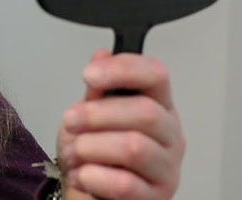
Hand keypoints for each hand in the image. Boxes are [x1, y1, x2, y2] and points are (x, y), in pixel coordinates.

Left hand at [53, 50, 183, 199]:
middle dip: (98, 114)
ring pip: (134, 148)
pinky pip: (124, 184)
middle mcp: (170, 135)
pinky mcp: (156, 196)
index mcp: (159, 105)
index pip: (156, 75)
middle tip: (71, 120)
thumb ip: (98, 89)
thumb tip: (101, 56)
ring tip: (77, 151)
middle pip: (145, 112)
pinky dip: (94, 176)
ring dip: (93, 147)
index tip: (90, 74)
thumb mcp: (91, 114)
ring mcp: (167, 168)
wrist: (92, 193)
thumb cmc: (96, 153)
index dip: (123, 70)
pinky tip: (83, 174)